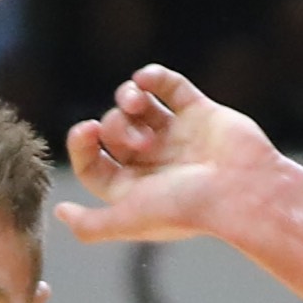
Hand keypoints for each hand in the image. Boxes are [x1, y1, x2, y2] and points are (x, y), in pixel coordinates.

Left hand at [57, 66, 287, 247]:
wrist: (243, 192)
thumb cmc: (186, 210)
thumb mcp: (128, 220)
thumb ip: (91, 225)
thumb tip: (59, 213)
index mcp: (134, 189)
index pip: (94, 162)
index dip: (82, 145)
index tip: (84, 132)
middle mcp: (153, 162)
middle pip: (112, 130)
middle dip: (115, 126)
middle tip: (140, 141)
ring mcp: (176, 135)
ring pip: (138, 106)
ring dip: (127, 97)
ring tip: (136, 102)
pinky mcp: (199, 112)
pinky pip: (170, 86)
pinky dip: (154, 77)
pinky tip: (146, 78)